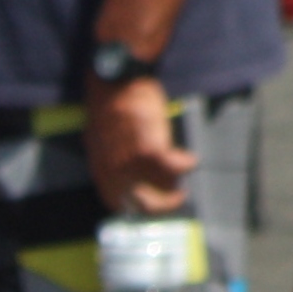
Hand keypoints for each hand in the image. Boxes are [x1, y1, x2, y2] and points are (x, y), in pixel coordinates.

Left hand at [83, 76, 194, 215]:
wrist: (115, 83)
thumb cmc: (111, 108)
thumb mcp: (103, 142)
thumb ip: (112, 161)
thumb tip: (128, 174)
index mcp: (101, 171)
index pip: (117, 203)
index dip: (137, 208)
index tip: (152, 202)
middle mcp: (114, 172)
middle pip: (143, 204)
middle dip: (164, 205)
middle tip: (178, 196)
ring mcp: (131, 162)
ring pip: (161, 187)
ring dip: (178, 185)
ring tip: (184, 175)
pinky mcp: (149, 148)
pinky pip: (173, 166)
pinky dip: (186, 164)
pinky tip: (191, 159)